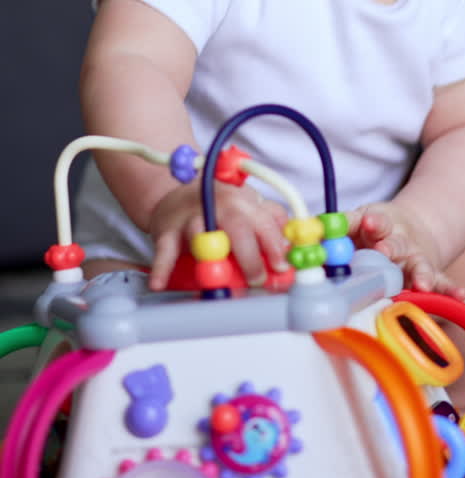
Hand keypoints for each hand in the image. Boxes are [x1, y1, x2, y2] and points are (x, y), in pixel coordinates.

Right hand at [147, 179, 288, 290]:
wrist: (177, 194)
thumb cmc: (221, 206)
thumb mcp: (250, 207)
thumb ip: (272, 222)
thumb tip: (293, 246)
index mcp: (243, 201)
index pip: (264, 221)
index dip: (275, 244)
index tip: (282, 267)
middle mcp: (219, 206)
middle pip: (237, 226)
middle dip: (250, 254)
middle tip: (257, 279)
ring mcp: (191, 218)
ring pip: (200, 235)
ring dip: (209, 258)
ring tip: (217, 282)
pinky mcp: (167, 231)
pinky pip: (164, 251)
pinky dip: (161, 268)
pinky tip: (159, 283)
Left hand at [345, 202, 464, 298]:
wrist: (409, 229)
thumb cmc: (374, 229)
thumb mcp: (357, 220)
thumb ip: (337, 227)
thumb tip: (304, 234)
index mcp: (380, 226)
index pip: (377, 222)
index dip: (373, 222)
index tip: (369, 222)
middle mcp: (400, 242)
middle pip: (397, 245)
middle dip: (391, 248)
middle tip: (385, 252)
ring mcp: (416, 259)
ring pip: (420, 265)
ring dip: (421, 273)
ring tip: (422, 282)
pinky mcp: (429, 274)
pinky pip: (442, 281)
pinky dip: (451, 288)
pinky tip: (461, 295)